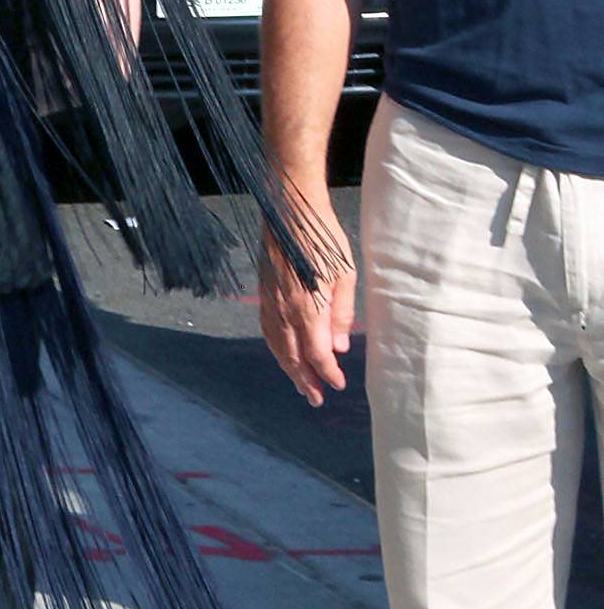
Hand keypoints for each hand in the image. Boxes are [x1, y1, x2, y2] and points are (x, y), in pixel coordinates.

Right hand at [259, 189, 355, 408]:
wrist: (290, 209)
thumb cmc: (324, 237)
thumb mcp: (345, 274)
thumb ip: (342, 313)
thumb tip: (340, 346)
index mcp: (307, 307)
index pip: (317, 353)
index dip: (327, 373)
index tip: (338, 384)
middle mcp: (284, 310)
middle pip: (294, 357)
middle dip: (306, 380)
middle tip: (316, 399)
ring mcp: (269, 303)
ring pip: (277, 347)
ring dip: (289, 369)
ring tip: (300, 384)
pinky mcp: (263, 294)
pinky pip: (267, 331)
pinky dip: (276, 349)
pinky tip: (283, 354)